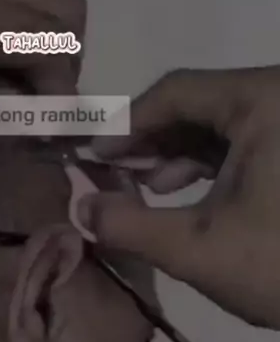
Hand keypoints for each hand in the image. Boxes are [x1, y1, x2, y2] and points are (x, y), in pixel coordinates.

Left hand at [0, 0, 84, 129]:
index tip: (53, 122)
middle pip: (65, 3)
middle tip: (43, 96)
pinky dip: (31, 9)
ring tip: (26, 71)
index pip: (44, 41)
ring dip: (54, 29)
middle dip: (69, 56)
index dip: (63, 85)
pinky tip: (0, 42)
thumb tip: (20, 112)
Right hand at [83, 67, 279, 328]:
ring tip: (142, 190)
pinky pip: (246, 143)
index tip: (90, 156)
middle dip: (150, 142)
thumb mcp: (198, 248)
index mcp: (264, 100)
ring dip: (177, 156)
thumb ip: (129, 226)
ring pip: (222, 125)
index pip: (175, 92)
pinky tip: (183, 195)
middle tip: (110, 176)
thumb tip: (80, 209)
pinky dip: (211, 166)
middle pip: (199, 104)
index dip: (125, 125)